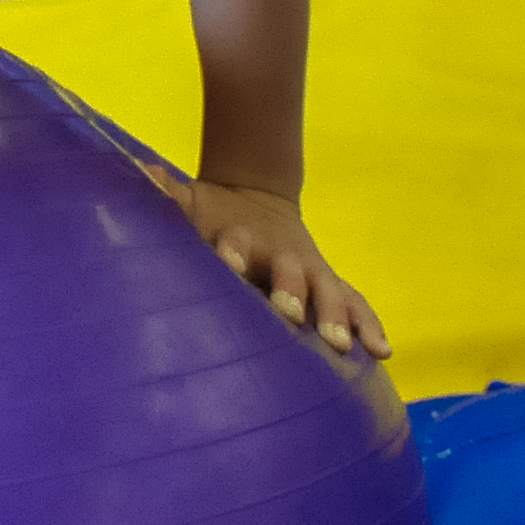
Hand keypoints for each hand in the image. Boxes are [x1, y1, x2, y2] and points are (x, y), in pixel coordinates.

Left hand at [174, 179, 390, 358]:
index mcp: (243, 237)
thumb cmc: (213, 217)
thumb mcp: (191, 204)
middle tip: (291, 314)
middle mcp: (283, 255)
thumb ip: (168, 196)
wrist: (257, 201)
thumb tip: (141, 172)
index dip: (233, 252)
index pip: (237, 243)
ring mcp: (312, 270)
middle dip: (291, 291)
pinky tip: (383, 352)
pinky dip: (370, 325)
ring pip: (330, 291)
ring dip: (337, 316)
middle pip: (291, 272)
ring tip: (343, 346)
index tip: (228, 260)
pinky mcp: (330, 286)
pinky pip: (356, 304)